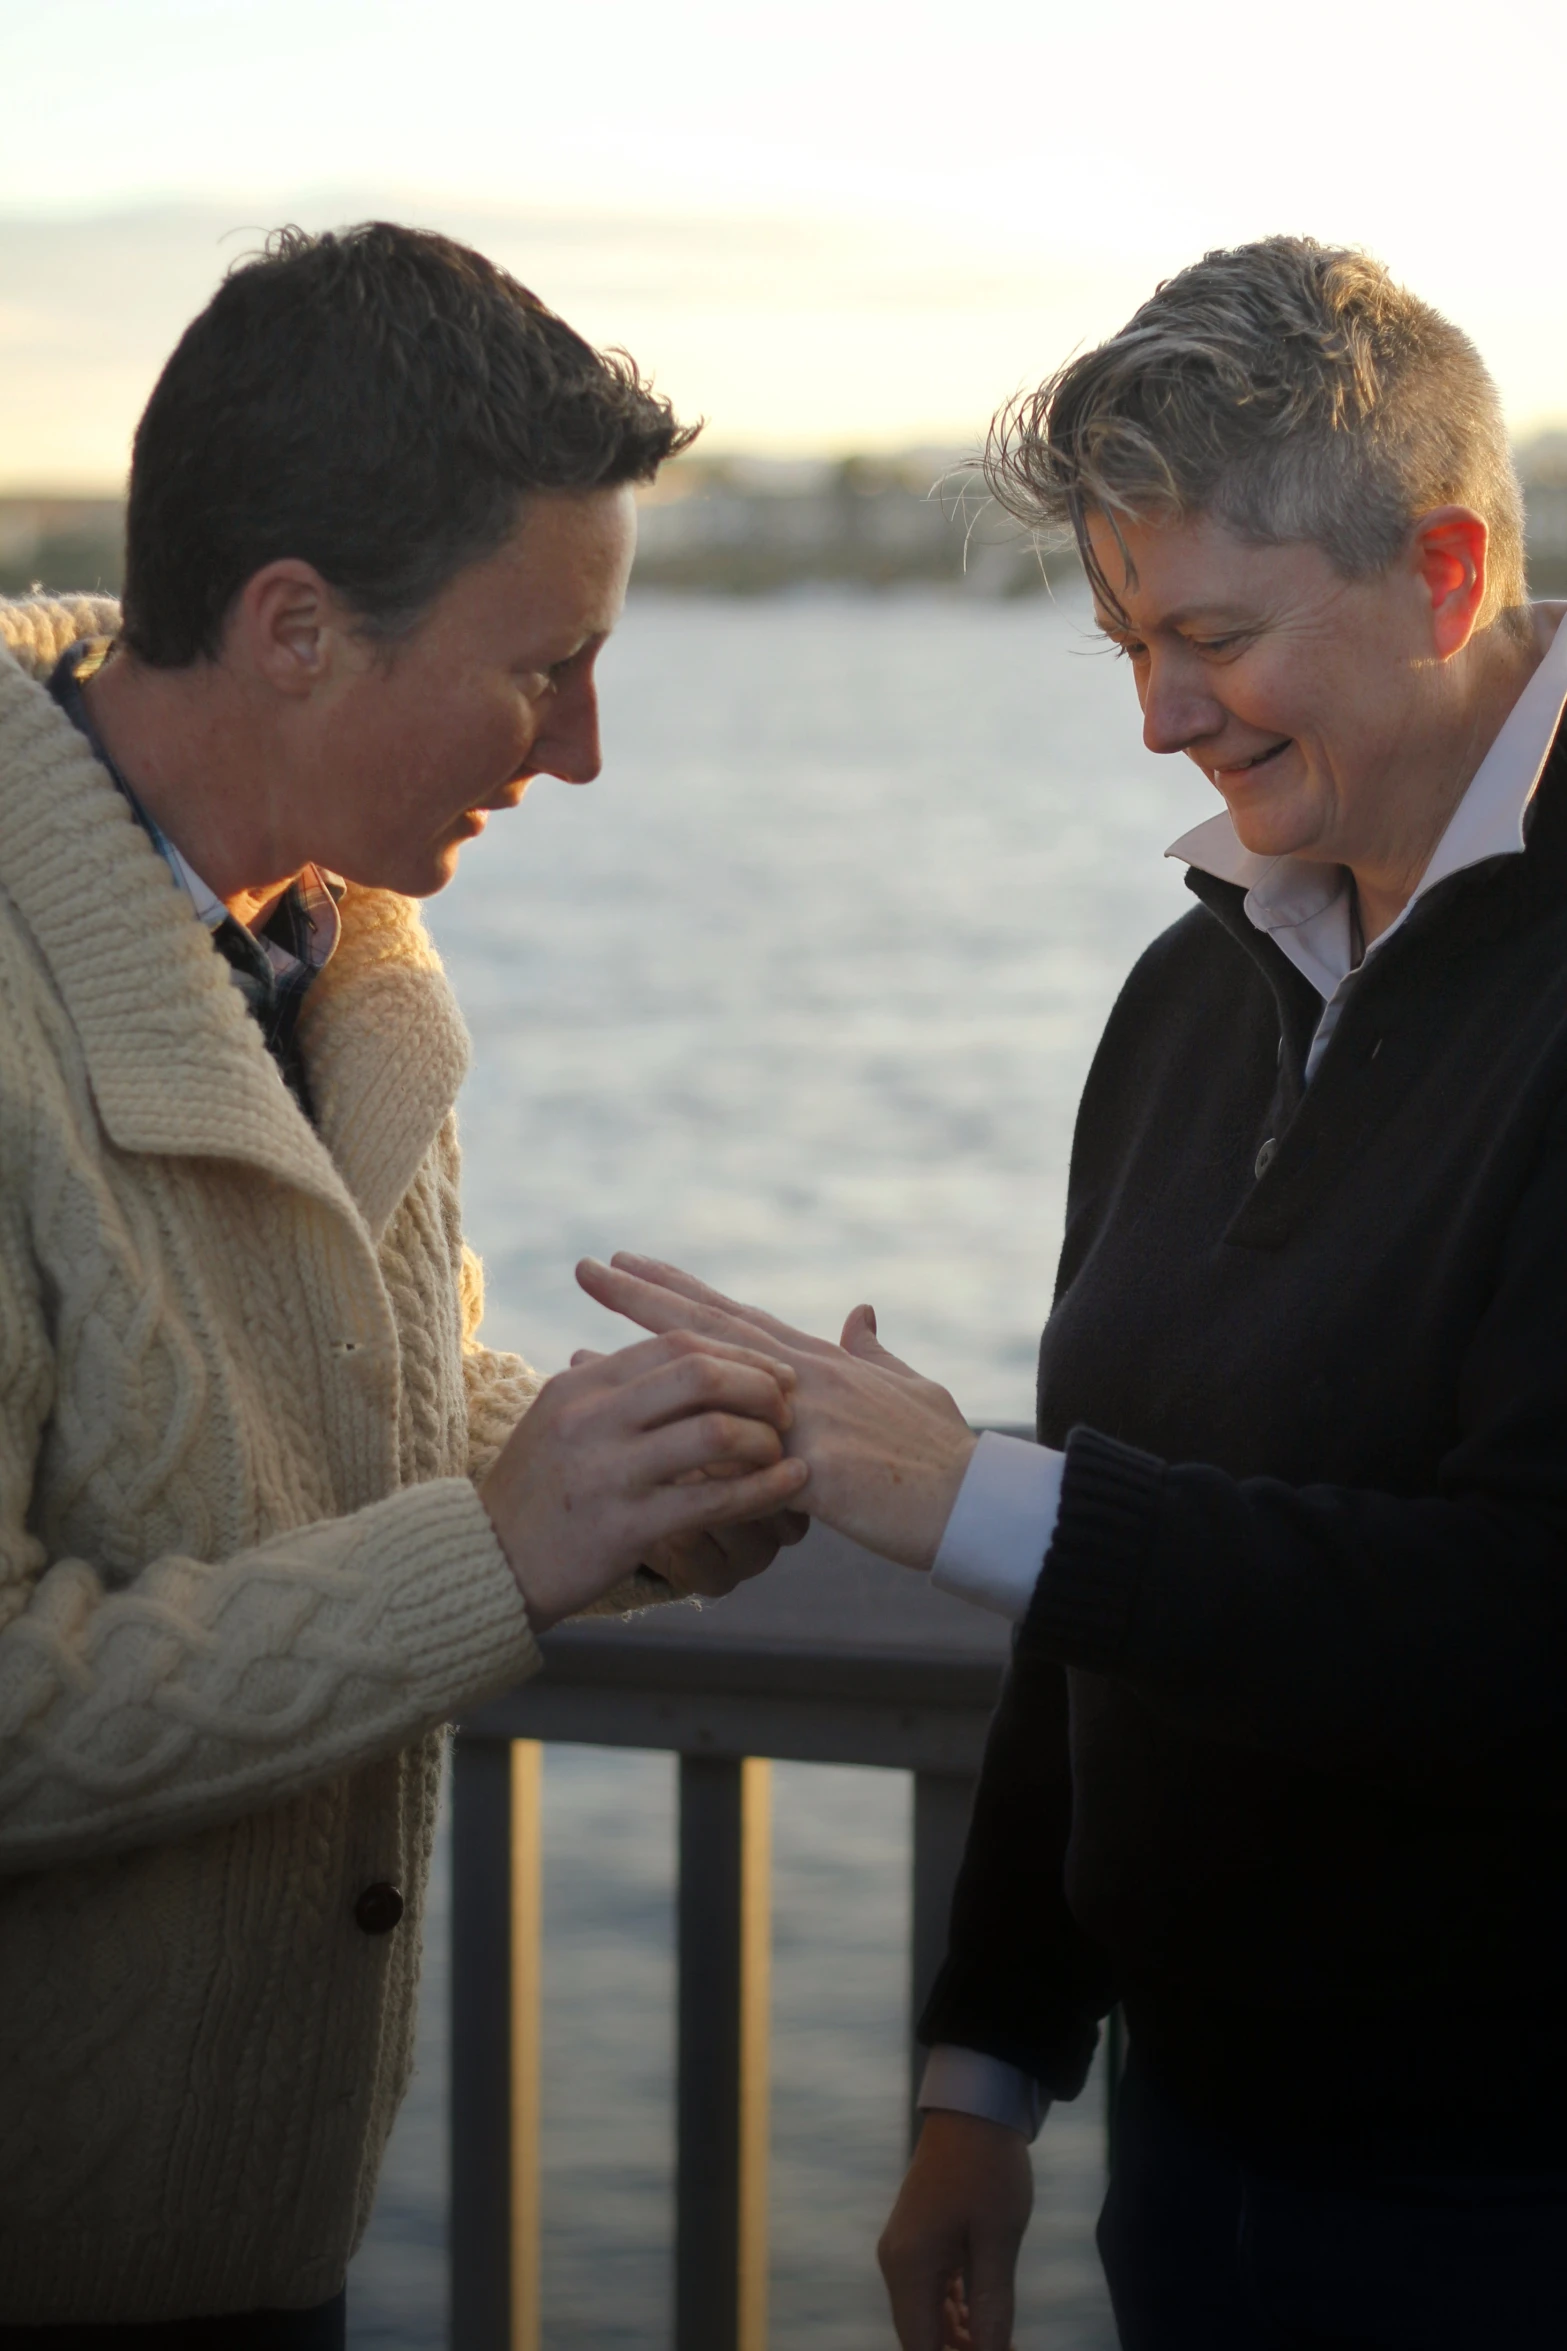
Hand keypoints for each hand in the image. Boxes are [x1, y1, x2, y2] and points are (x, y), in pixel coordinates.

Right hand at [478, 1331, 808, 1631]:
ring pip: (712, 1433)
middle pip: (698, 1373)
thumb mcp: (561, 1420)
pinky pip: (711, 1500)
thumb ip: (616, 1386)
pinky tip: (790, 1486)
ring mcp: (605, 1473)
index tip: (773, 1371)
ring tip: (784, 1451)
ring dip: (763, 1438)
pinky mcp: (622, 1527)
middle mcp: (590, 1419)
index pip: (674, 1344)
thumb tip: (686, 1353)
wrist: (484, 1566)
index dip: (736, 1353)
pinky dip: (762, 1489)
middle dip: (758, 1384)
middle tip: (788, 1406)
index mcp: (578, 1386)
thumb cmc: (538, 1492)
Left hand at [575, 1253, 976, 1569]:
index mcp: (820, 1362)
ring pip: (710, 1378)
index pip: (735, 1316)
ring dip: (643, 1362)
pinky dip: (684, 1445)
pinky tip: (633, 1435)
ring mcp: (808, 1417)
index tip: (632, 1264)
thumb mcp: (911, 1391)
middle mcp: (805, 1377)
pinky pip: (736, 1456)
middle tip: (587, 1268)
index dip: (683, 1289)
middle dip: (644, 1298)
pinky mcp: (816, 1465)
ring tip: (580, 1345)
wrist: (977, 1503)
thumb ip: (875, 1354)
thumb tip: (860, 1313)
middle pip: (710, 1327)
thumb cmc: (943, 1454)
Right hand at [878, 2111, 1032, 2350]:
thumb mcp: (998, 2240)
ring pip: (926, 2314)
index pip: (920, 2348)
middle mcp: (897, 2264)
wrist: (975, 2109)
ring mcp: (904, 2250)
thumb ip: (991, 2305)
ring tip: (1004, 2339)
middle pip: (920, 2335)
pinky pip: (930, 2290)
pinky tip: (984, 2315)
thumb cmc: (988, 2170)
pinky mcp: (917, 2239)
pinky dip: (956, 2309)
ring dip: (961, 2335)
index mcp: (910, 2267)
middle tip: (1006, 2347)